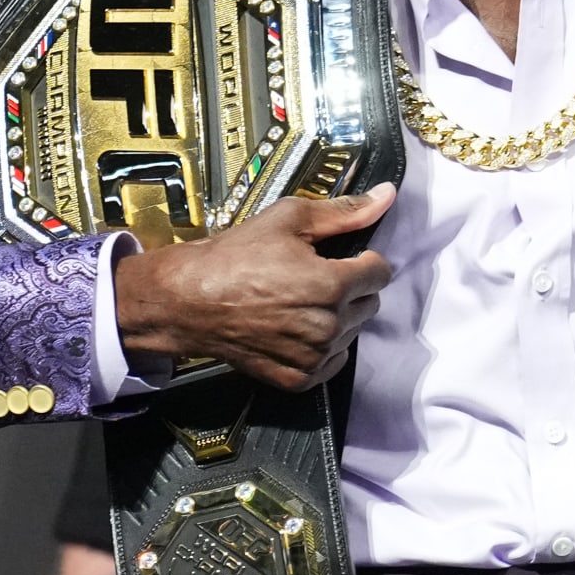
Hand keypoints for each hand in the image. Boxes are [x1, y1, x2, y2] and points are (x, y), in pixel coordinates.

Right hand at [113, 184, 395, 391]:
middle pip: (370, 303)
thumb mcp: (289, 219)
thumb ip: (345, 210)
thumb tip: (386, 195)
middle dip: (352, 287)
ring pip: (352, 331)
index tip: (343, 256)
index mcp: (332, 285)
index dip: (364, 259)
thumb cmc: (234, 258)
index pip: (381, 273)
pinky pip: (333, 361)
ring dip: (338, 316)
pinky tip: (296, 327)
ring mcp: (313, 356)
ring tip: (300, 300)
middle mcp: (328, 326)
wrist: (188, 300)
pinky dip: (323, 346)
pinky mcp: (299, 378)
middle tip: (315, 275)